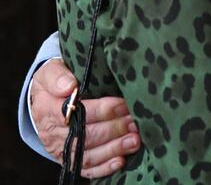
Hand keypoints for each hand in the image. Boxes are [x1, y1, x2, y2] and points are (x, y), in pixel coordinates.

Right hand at [30, 59, 139, 176]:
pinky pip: (86, 168)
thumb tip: (69, 86)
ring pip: (87, 155)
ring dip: (113, 149)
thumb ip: (57, 75)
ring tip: (135, 140)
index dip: (102, 110)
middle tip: (135, 122)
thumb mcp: (51, 71)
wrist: (45, 100)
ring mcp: (61, 149)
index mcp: (47, 110)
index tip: (123, 104)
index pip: (76, 113)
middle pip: (85, 136)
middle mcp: (53, 133)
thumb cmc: (55, 82)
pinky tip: (121, 161)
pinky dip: (103, 167)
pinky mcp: (70, 159)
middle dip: (113, 129)